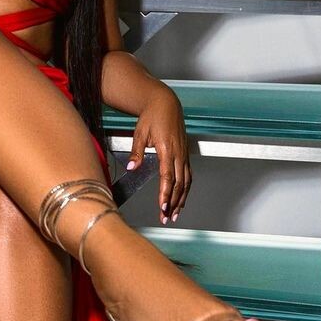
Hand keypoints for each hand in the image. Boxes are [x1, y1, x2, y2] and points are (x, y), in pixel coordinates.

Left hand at [125, 81, 190, 223]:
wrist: (165, 103)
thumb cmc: (152, 116)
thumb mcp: (140, 133)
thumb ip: (137, 152)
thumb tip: (132, 167)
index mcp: (167, 149)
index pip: (168, 176)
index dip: (166, 193)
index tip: (162, 206)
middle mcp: (178, 153)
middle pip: (179, 183)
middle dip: (173, 202)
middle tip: (166, 217)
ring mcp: (183, 154)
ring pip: (186, 181)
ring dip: (181, 199)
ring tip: (174, 214)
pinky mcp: (185, 154)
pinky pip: (188, 175)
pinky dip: (185, 189)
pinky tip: (181, 198)